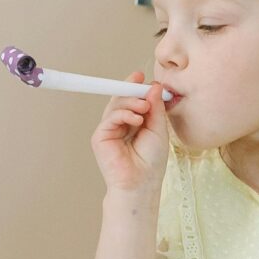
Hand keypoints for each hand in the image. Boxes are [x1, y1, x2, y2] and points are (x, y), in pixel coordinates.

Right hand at [92, 71, 169, 194]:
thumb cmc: (151, 160)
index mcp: (134, 122)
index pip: (132, 99)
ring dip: (131, 101)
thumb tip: (154, 85)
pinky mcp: (100, 136)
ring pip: (115, 105)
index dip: (135, 86)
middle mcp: (120, 124)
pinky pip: (110, 117)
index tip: (142, 76)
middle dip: (132, 90)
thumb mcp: (158, 128)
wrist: (142, 182)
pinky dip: (123, 114)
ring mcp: (109, 129)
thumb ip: (155, 107)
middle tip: (144, 86)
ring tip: (144, 107)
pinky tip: (136, 120)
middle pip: (121, 98)